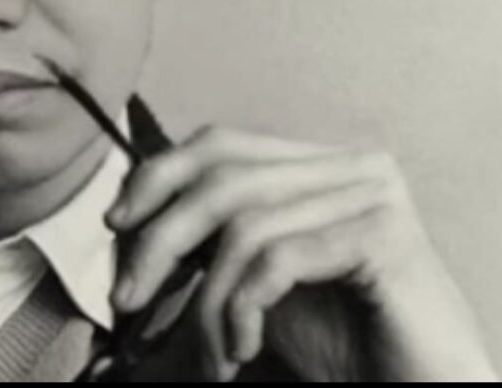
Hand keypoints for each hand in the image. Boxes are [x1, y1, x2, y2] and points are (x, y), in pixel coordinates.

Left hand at [106, 126, 498, 381]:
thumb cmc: (344, 345)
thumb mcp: (258, 283)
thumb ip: (212, 245)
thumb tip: (128, 223)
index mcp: (319, 163)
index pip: (220, 143)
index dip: (159, 175)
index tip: (116, 222)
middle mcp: (349, 164)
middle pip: (224, 178)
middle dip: (161, 238)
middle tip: (125, 295)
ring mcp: (372, 193)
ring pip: (245, 223)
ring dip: (206, 300)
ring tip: (207, 357)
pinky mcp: (384, 235)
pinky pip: (280, 258)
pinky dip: (243, 309)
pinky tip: (242, 349)